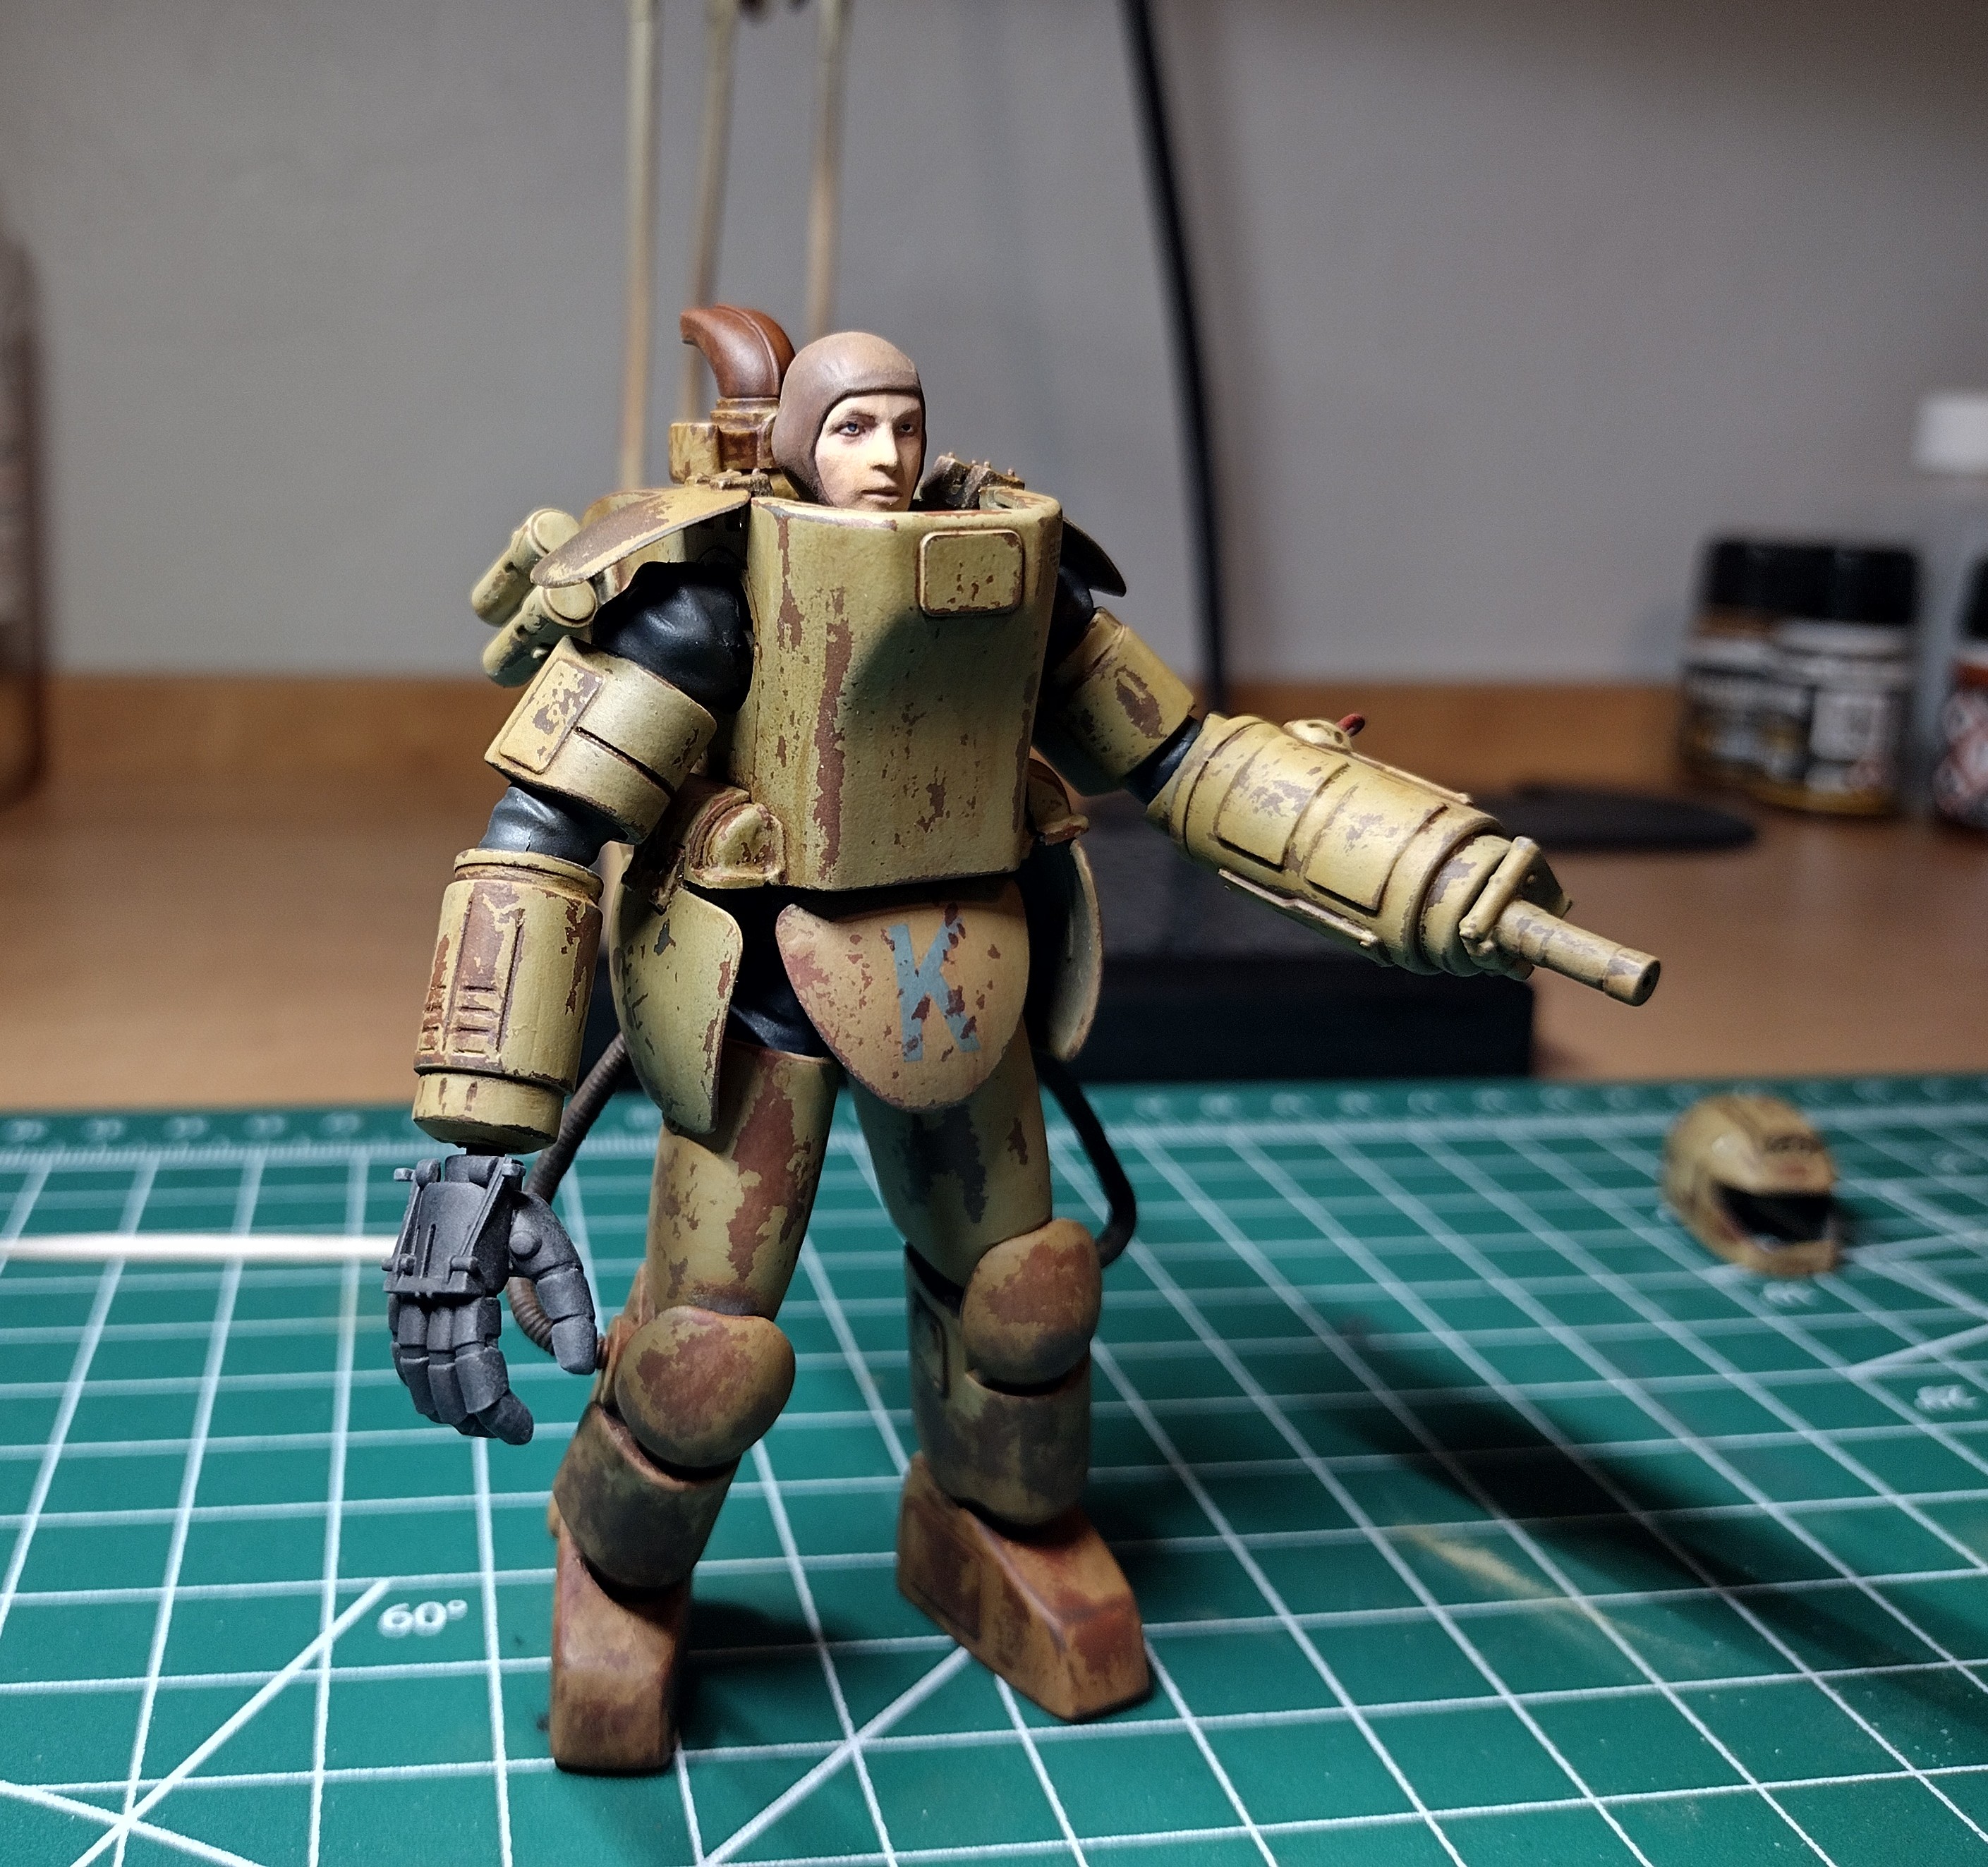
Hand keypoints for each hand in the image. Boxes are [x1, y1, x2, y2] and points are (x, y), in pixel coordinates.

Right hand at [383, 1154, 598, 1443]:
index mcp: (464, 1284)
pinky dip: (419, 1381)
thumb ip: (570, 1307)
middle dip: (473, 1414)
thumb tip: (581, 1368)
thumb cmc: (520, 1211)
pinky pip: (401, 1349)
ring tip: (477, 1426)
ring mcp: (406, 1292)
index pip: (472, 1364)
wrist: (473, 1167)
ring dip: (442, 1405)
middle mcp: (426, 1292)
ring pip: (413, 1368)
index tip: (525, 1431)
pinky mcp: (400, 1292)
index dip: (496, 1406)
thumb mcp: (555, 1250)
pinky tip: (443, 1400)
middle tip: (508, 1433)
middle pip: (441, 1375)